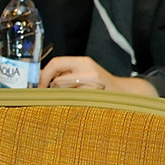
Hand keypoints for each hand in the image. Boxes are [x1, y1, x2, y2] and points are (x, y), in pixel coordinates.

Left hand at [38, 56, 157, 95]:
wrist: (125, 93)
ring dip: (63, 96)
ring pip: (65, 92)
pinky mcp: (97, 96)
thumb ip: (63, 72)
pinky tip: (81, 102)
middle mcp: (89, 70)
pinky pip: (74, 101)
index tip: (38, 85)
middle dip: (53, 89)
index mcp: (83, 62)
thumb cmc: (100, 84)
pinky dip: (72, 103)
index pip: (56, 63)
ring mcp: (94, 84)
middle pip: (58, 80)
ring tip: (75, 96)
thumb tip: (38, 77)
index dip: (43, 74)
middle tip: (53, 94)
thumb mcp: (83, 72)